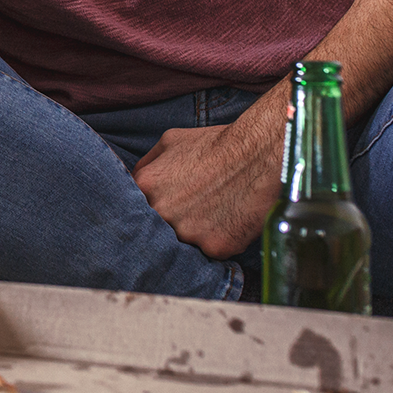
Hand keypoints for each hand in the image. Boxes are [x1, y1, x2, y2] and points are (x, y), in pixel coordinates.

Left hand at [133, 120, 279, 257]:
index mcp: (145, 187)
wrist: (258, 155)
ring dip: (197, 233)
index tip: (165, 205)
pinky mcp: (215, 247)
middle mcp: (162, 213)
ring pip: (186, 242)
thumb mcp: (170, 142)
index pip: (136, 208)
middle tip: (193, 209)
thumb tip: (134, 179)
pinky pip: (212, 251)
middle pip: (159, 228)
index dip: (151, 208)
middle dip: (172, 221)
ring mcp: (188, 233)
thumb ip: (147, 164)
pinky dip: (221, 239)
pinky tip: (231, 220)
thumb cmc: (215, 145)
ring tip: (216, 211)